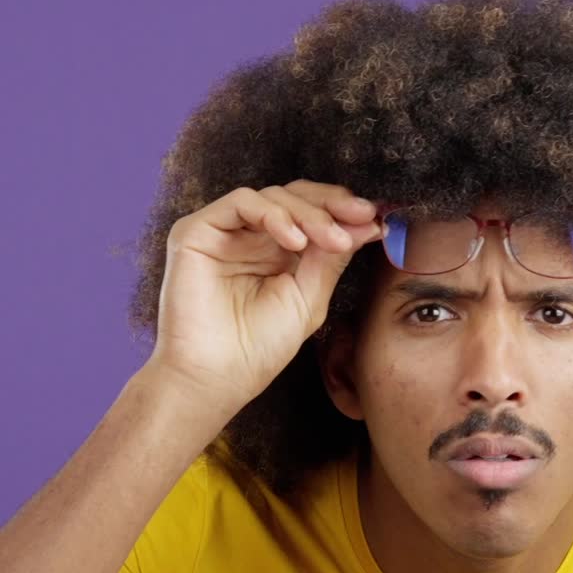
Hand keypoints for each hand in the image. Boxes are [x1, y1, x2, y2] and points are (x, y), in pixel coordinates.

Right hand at [146, 179, 382, 426]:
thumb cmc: (259, 348)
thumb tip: (366, 223)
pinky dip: (273, 214)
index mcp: (276, 251)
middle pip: (294, 196)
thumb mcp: (309, 298)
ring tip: (331, 240)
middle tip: (361, 218)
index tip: (375, 220)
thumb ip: (331, 257)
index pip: (311, 213)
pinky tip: (295, 242)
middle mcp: (249, 237)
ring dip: (309, 213)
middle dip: (332, 204)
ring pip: (272, 195)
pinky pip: (240, 202)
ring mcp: (223, 232)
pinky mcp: (196, 231)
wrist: (217, 377)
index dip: (342, 210)